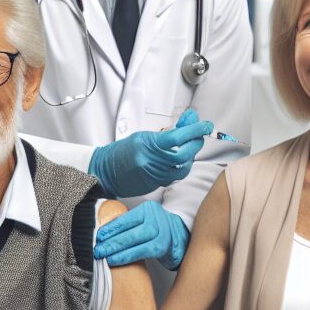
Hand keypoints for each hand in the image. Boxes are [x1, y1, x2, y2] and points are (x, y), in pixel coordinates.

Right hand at [89, 109, 212, 197]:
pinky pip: (175, 177)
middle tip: (199, 135)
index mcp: (147, 145)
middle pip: (184, 155)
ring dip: (191, 157)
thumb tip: (187, 124)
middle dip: (195, 143)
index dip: (194, 130)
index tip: (204, 125)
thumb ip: (165, 133)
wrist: (105, 172)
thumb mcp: (143, 137)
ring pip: (183, 168)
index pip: (177, 137)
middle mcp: (151, 161)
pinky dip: (181, 167)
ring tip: (189, 147)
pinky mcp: (156, 185)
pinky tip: (180, 160)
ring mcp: (154, 175)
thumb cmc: (121, 153)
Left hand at [94, 201, 188, 268]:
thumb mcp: (144, 220)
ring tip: (104, 255)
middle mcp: (157, 219)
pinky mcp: (163, 247)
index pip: (126, 219)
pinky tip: (116, 260)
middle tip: (98, 248)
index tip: (99, 236)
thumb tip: (103, 233)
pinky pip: (143, 252)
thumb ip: (128, 224)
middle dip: (112, 241)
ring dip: (117, 250)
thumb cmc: (158, 229)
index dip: (111, 228)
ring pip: (136, 241)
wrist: (180, 237)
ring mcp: (162, 233)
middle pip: (131, 231)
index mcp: (149, 209)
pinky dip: (127, 256)